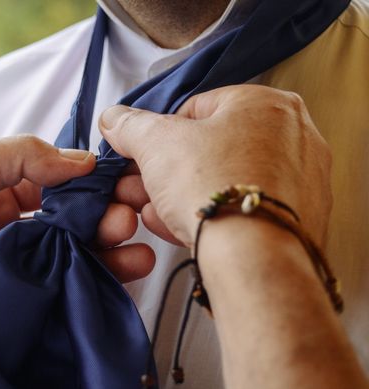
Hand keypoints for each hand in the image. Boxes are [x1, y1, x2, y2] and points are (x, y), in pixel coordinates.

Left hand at [0, 135, 151, 364]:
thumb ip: (18, 158)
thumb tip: (82, 160)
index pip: (56, 185)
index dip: (89, 183)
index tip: (121, 183)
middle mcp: (8, 234)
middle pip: (71, 226)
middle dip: (105, 219)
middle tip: (128, 218)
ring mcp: (12, 275)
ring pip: (71, 263)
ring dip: (108, 255)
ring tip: (137, 252)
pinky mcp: (11, 312)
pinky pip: (56, 301)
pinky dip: (87, 292)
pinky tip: (116, 283)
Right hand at [99, 85, 332, 246]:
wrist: (252, 258)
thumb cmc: (212, 188)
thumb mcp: (156, 144)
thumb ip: (131, 126)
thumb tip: (114, 119)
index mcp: (265, 103)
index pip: (197, 109)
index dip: (161, 136)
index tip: (144, 158)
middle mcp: (294, 135)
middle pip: (212, 148)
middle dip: (170, 171)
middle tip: (143, 188)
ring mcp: (302, 179)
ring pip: (227, 181)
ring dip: (185, 195)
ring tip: (156, 212)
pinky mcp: (300, 219)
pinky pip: (246, 210)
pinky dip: (215, 216)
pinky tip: (183, 228)